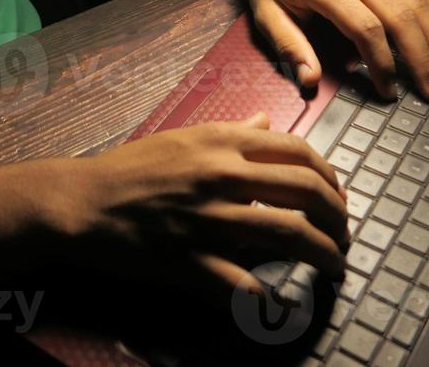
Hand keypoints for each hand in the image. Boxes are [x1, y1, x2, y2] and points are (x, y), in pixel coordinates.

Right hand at [56, 112, 347, 307]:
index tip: (336, 196)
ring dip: (324, 255)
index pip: (298, 151)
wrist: (85, 202)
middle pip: (305, 191)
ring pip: (290, 234)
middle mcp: (222, 176)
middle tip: (343, 235)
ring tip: (334, 266)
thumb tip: (268, 122)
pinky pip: (245, 284)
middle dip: (338, 217)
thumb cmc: (132, 169)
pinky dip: (273, 299)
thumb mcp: (184, 137)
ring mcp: (209, 219)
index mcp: (222, 143)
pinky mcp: (192, 261)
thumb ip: (232, 131)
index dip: (329, 176)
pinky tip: (286, 305)